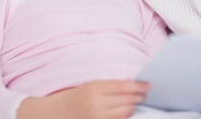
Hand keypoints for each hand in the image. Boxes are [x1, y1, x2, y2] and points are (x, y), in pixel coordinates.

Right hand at [18, 79, 149, 118]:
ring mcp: (96, 117)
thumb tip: (131, 84)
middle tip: (145, 94)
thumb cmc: (73, 98)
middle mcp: (95, 103)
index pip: (123, 86)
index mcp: (93, 88)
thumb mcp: (89, 86)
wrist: (53, 115)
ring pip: (124, 112)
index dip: (138, 86)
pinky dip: (125, 116)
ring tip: (137, 103)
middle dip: (138, 97)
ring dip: (133, 107)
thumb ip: (108, 86)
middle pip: (126, 100)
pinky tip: (127, 112)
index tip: (147, 86)